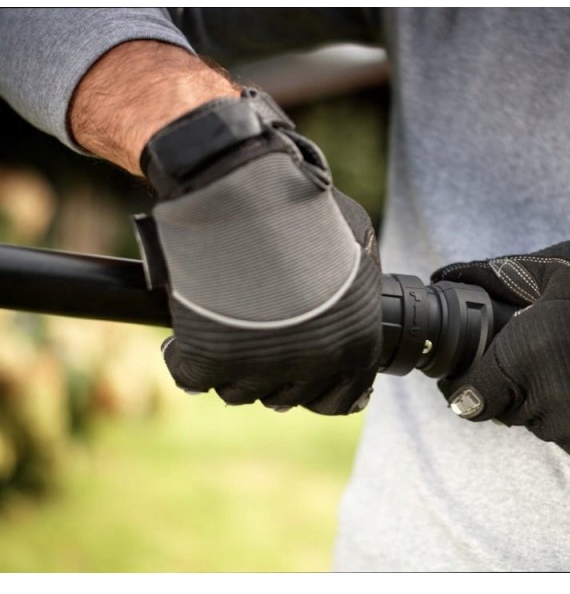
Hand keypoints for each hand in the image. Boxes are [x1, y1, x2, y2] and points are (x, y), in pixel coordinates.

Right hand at [135, 88, 381, 414]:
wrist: (245, 195)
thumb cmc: (305, 211)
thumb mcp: (358, 245)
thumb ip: (359, 285)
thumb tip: (354, 292)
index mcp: (354, 346)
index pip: (341, 398)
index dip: (320, 386)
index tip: (302, 371)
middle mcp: (311, 368)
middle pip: (286, 396)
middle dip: (274, 373)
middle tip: (259, 344)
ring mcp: (258, 369)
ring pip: (239, 391)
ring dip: (232, 368)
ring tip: (224, 332)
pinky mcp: (207, 360)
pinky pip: (193, 376)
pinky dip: (186, 358)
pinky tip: (187, 336)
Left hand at [433, 241, 569, 468]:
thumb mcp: (558, 267)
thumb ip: (496, 277)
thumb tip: (446, 278)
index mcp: (523, 357)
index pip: (466, 397)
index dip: (465, 385)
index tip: (466, 377)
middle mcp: (540, 402)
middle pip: (503, 409)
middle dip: (513, 385)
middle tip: (548, 358)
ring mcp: (569, 432)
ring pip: (538, 424)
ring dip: (547, 402)